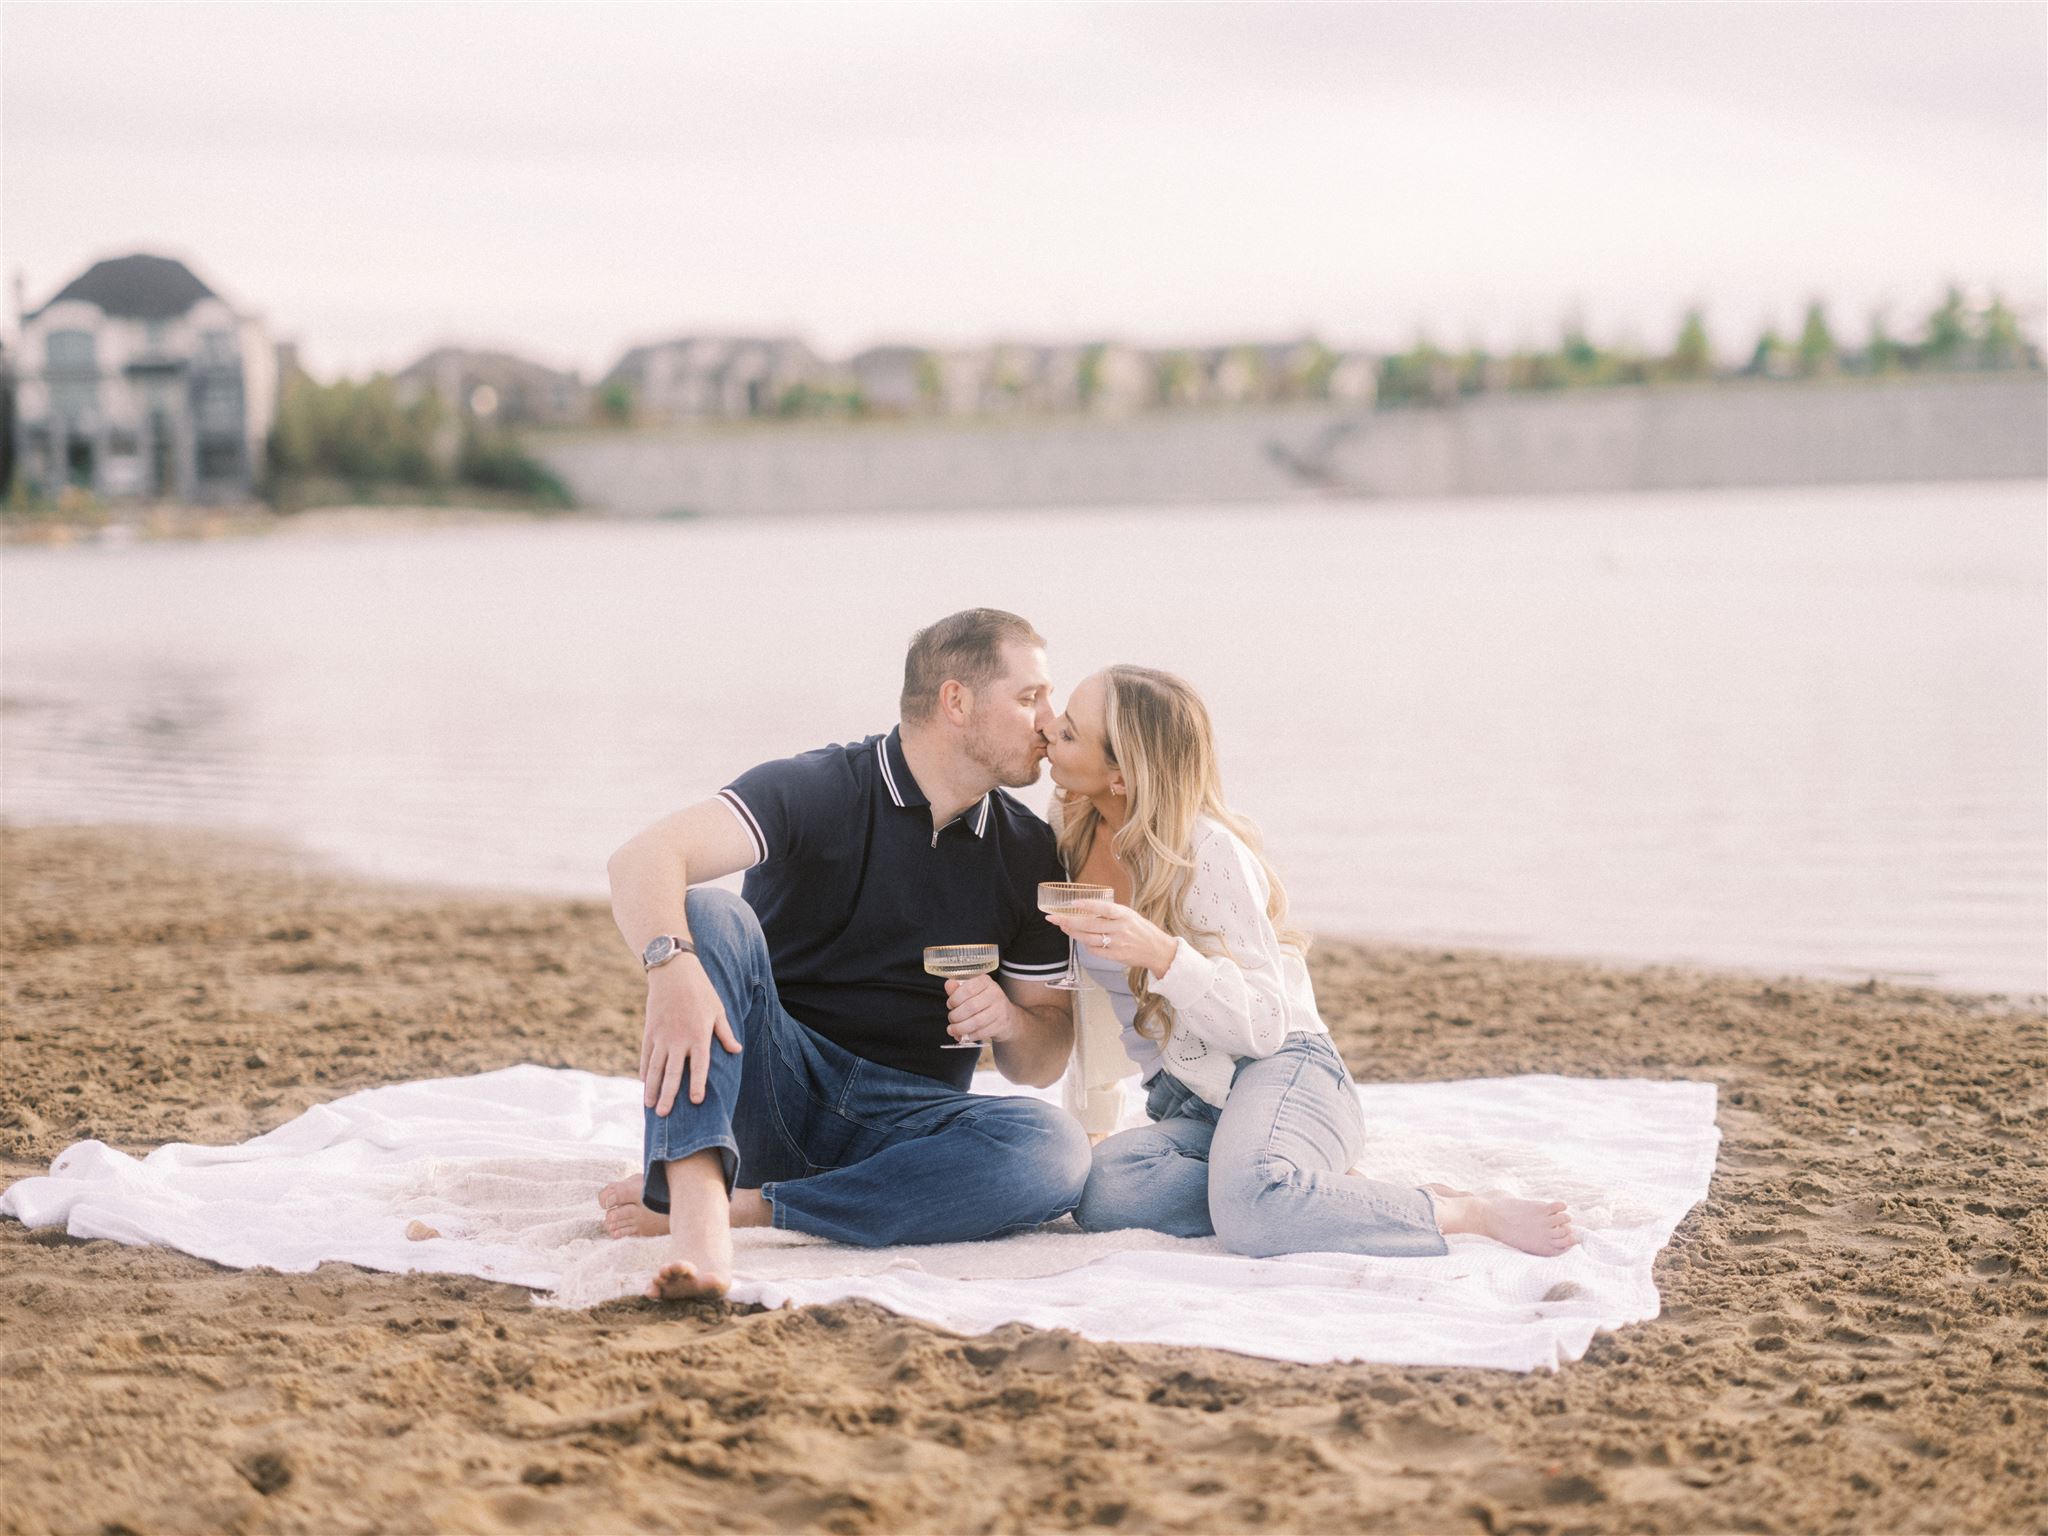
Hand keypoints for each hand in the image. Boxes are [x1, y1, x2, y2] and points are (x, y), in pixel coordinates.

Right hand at [640, 958, 741, 1115]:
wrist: (673, 972)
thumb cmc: (701, 991)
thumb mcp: (718, 1010)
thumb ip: (725, 1033)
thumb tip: (736, 1051)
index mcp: (698, 1035)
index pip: (699, 1066)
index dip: (697, 1084)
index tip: (695, 1101)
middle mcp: (678, 1039)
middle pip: (672, 1073)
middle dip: (668, 1095)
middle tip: (664, 1115)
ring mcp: (661, 1036)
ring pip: (655, 1068)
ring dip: (652, 1088)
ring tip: (650, 1107)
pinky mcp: (650, 1031)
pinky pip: (646, 1056)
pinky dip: (645, 1071)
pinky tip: (644, 1084)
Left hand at [944, 973, 1020, 1048]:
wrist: (1008, 1017)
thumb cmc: (985, 1002)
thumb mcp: (972, 992)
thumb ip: (957, 989)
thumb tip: (948, 985)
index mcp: (985, 981)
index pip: (968, 989)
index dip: (955, 999)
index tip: (950, 1005)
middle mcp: (995, 993)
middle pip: (970, 1007)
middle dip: (955, 1016)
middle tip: (951, 1019)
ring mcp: (1000, 1010)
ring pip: (976, 1022)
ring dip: (960, 1028)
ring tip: (953, 1030)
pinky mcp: (1001, 1025)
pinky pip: (982, 1032)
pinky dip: (970, 1036)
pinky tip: (965, 1035)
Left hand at [1045, 899, 1176, 976]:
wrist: (1157, 950)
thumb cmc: (1142, 930)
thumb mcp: (1129, 915)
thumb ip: (1110, 913)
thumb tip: (1086, 908)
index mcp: (1125, 915)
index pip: (1104, 908)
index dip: (1087, 905)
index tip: (1072, 903)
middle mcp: (1120, 929)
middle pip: (1089, 925)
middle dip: (1068, 921)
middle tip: (1053, 917)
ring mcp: (1117, 944)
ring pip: (1088, 939)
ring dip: (1072, 933)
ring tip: (1062, 926)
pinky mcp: (1115, 956)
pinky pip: (1094, 950)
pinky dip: (1084, 944)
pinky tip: (1079, 938)